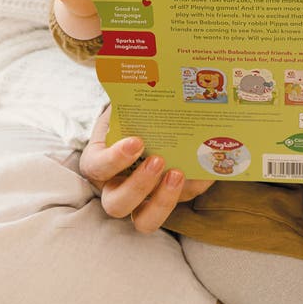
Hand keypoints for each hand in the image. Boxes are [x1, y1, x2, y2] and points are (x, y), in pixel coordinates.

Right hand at [80, 107, 213, 232]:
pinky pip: (183, 201)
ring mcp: (142, 200)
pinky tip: (205, 169)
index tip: (136, 142)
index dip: (114, 159)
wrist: (149, 122)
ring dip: (163, 201)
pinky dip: (195, 185)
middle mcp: (116, 188)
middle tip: (158, 160)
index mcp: (99, 163)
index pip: (97, 167)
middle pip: (117, 205)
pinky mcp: (169, 200)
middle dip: (138, 186)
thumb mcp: (124, 105)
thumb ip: (128, 100)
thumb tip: (148, 82)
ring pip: (145, 221)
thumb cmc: (130, 115)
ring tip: (179, 173)